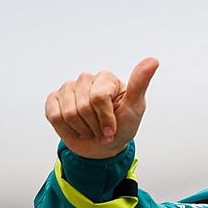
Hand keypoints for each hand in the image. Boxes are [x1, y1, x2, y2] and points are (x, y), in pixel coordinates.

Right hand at [45, 57, 159, 158]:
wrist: (105, 146)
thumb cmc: (123, 126)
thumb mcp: (135, 108)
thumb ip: (140, 84)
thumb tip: (153, 60)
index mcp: (106, 78)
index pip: (98, 98)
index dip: (106, 120)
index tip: (113, 129)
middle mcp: (86, 79)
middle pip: (82, 107)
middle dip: (95, 127)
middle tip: (102, 131)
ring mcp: (68, 88)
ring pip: (68, 113)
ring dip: (83, 130)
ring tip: (91, 130)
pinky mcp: (54, 100)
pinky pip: (54, 115)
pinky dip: (67, 129)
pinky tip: (77, 128)